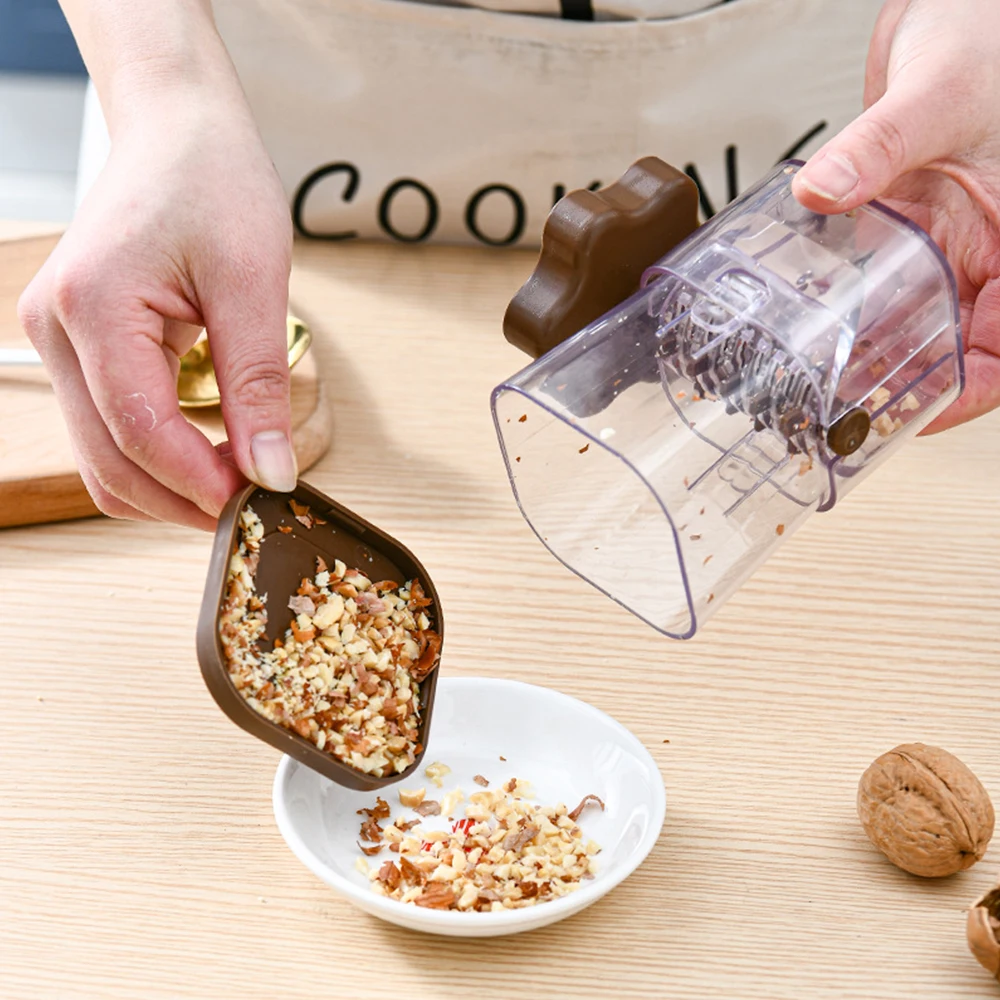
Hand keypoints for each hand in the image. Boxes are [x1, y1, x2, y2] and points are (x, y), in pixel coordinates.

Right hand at [18, 2, 295, 529]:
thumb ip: (258, 384)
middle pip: (111, 463)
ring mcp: (58, 342)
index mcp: (94, 307)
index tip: (258, 502)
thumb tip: (270, 471)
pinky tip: (209, 454)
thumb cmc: (214, 182)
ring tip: (238, 480)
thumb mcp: (255, 282)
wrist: (178, 133)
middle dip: (184, 499)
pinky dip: (158, 458)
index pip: (140, 432)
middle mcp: (56, 330)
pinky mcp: (78, 348)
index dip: (201, 483)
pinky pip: (109, 431)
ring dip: (169, 486)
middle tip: (254, 504)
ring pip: (103, 460)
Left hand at [793, 0, 999, 431]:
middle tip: (849, 411)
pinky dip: (859, 310)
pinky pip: (888, 281)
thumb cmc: (987, 35)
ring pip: (920, 320)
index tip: (919, 414)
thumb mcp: (936, 95)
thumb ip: (879, 146)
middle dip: (910, 381)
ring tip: (825, 386)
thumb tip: (822, 190)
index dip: (969, 389)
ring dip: (878, 355)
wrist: (961, 6)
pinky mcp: (910, 222)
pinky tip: (818, 330)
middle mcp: (988, 244)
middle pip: (957, 341)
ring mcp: (948, 237)